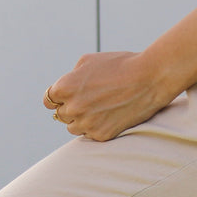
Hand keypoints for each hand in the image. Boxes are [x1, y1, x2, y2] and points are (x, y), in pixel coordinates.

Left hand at [43, 51, 168, 141]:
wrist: (148, 79)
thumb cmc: (119, 65)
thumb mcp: (89, 60)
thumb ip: (71, 75)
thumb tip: (63, 88)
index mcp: (65, 87)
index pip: (48, 101)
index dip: (58, 98)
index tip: (68, 96)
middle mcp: (72, 107)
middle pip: (61, 115)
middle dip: (72, 107)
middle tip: (90, 99)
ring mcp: (87, 123)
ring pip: (74, 127)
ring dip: (82, 120)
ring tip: (100, 107)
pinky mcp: (101, 135)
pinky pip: (91, 135)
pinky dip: (97, 127)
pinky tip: (110, 114)